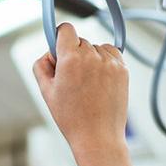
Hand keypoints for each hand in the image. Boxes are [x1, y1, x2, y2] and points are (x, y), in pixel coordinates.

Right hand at [32, 22, 129, 158]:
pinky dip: (104, 62)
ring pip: (96, 48)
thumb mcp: (46, 91)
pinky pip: (111, 54)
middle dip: (74, 54)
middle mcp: (92, 56)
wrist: (98, 136)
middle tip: (71, 78)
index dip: (59, 38)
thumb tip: (49, 52)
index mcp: (71, 59)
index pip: (65, 29)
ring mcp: (110, 62)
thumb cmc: (71, 117)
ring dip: (90, 59)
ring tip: (87, 84)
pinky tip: (99, 81)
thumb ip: (42, 65)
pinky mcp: (123, 69)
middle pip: (80, 41)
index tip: (59, 48)